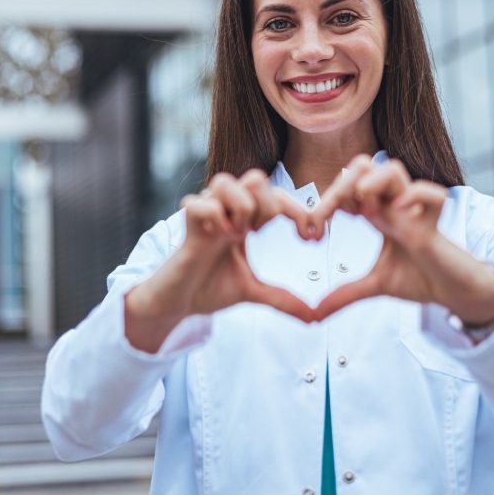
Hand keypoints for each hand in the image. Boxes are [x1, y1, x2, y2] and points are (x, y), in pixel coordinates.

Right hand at [125, 169, 315, 352]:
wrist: (177, 304)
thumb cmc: (208, 289)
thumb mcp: (253, 292)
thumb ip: (283, 299)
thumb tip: (315, 316)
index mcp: (245, 220)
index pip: (278, 195)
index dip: (300, 211)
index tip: (313, 238)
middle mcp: (226, 211)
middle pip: (256, 177)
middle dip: (269, 205)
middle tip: (263, 235)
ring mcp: (206, 215)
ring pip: (226, 181)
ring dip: (241, 208)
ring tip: (238, 235)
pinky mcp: (186, 226)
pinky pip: (200, 203)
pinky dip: (214, 218)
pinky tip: (217, 239)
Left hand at [309, 155, 493, 324]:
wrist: (455, 293)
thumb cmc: (421, 278)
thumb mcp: (376, 286)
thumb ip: (345, 294)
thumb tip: (314, 315)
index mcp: (378, 213)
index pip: (347, 186)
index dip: (326, 200)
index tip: (313, 229)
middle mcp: (393, 207)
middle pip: (364, 166)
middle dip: (341, 185)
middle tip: (329, 216)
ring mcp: (413, 213)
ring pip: (392, 169)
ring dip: (371, 183)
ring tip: (364, 210)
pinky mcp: (434, 228)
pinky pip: (433, 196)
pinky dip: (414, 197)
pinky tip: (397, 214)